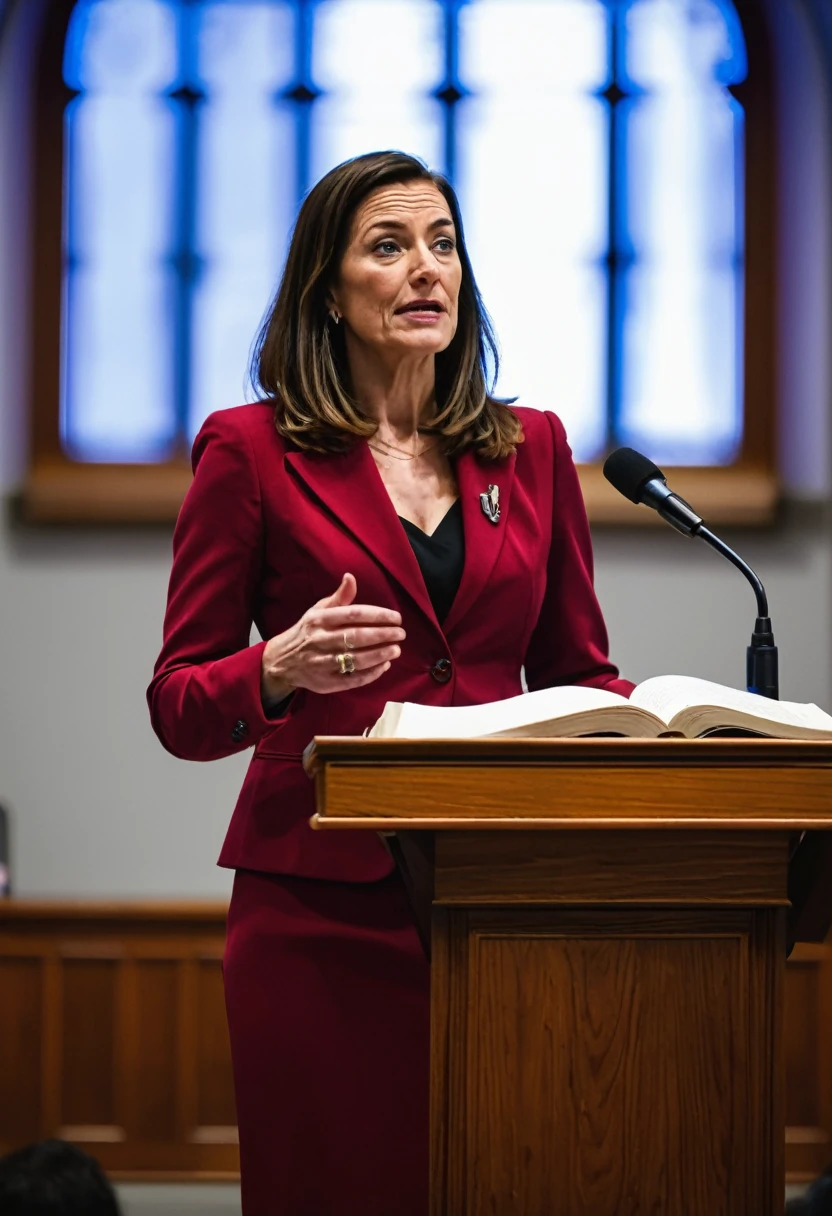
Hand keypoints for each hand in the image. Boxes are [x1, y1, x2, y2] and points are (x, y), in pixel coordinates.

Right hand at [260, 573, 404, 701]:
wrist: (281, 661)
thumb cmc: (307, 631)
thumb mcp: (318, 610)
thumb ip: (339, 597)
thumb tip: (351, 577)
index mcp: (319, 620)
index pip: (353, 614)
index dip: (378, 615)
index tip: (396, 618)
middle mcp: (319, 640)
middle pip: (357, 637)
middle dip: (383, 635)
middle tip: (400, 634)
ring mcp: (322, 663)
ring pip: (356, 659)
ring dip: (379, 655)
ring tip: (396, 650)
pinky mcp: (325, 682)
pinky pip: (352, 679)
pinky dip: (371, 673)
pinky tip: (384, 666)